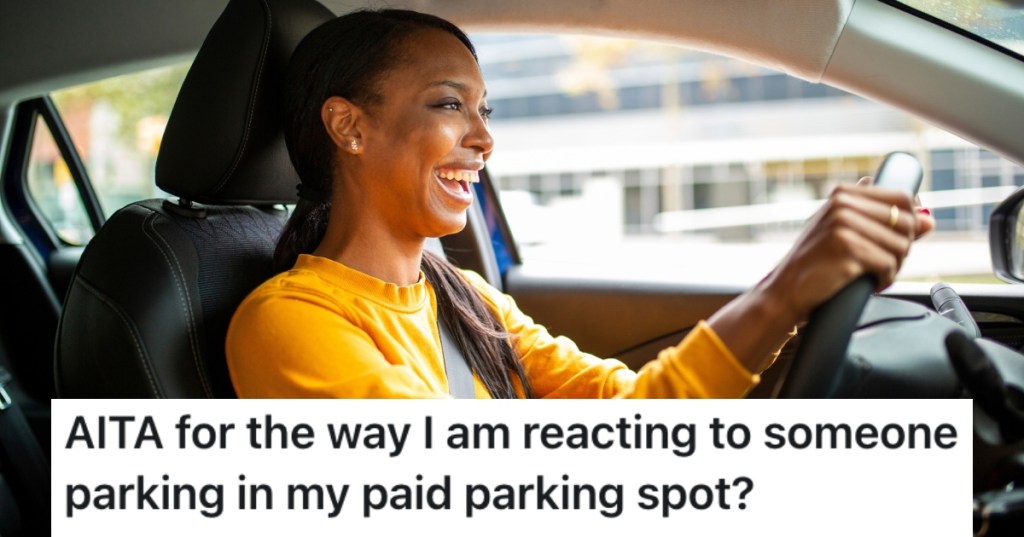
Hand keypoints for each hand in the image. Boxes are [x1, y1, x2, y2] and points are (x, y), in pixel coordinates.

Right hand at [708, 178, 934, 372]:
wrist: (784, 292)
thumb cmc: (816, 264)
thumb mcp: (845, 233)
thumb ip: (884, 222)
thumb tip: (930, 221)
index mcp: (842, 194)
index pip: (902, 197)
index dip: (911, 220)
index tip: (898, 239)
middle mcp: (842, 204)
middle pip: (907, 222)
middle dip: (902, 248)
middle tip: (882, 263)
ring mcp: (843, 225)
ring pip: (901, 245)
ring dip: (893, 267)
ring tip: (871, 274)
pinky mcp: (846, 249)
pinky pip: (888, 265)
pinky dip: (883, 280)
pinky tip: (867, 284)